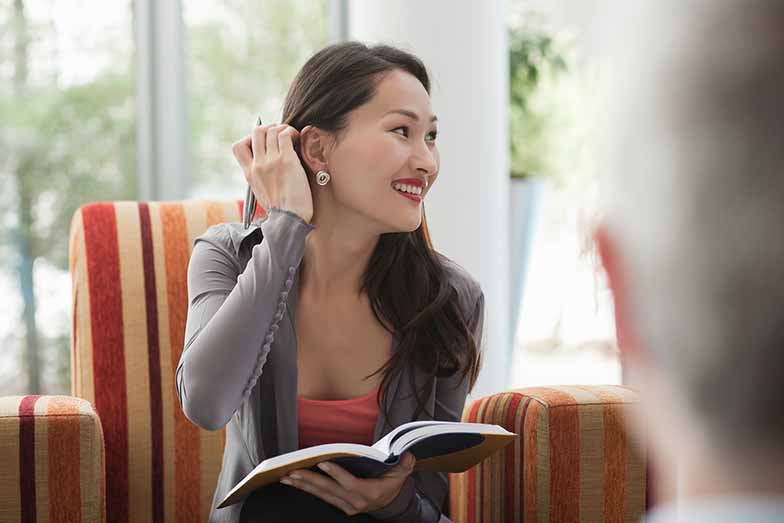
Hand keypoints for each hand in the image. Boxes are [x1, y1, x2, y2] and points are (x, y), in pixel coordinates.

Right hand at [232, 122, 314, 222]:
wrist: (290, 219)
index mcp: (249, 173)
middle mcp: (257, 164)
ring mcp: (271, 161)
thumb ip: (261, 175)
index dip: (249, 138)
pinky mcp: (287, 160)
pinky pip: (285, 135)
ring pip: (271, 130)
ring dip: (283, 129)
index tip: (262, 143)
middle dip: (270, 128)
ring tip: (292, 137)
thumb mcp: (262, 191)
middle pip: (256, 132)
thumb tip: (269, 161)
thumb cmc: (282, 209)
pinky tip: (297, 139)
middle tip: (280, 136)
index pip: (237, 146)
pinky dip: (291, 132)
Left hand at [279, 452, 416, 515]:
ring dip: (302, 485)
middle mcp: (353, 501)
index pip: (349, 483)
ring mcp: (344, 504)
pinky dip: (307, 488)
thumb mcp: (401, 475)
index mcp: (368, 493)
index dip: (336, 474)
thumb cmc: (392, 485)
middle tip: (293, 471)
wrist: (390, 505)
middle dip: (309, 480)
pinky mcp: (339, 504)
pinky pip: (320, 496)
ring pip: (320, 494)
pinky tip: (295, 482)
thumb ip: (404, 465)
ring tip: (287, 477)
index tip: (323, 463)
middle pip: (328, 490)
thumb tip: (408, 454)